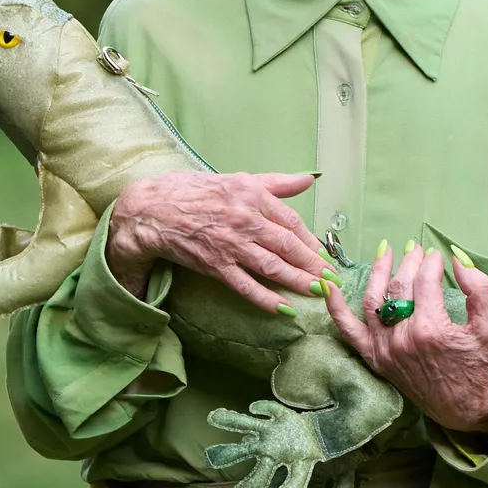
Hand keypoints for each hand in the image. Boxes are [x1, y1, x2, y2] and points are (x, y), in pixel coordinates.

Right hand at [106, 171, 324, 313]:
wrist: (154, 209)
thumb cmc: (196, 192)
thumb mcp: (237, 179)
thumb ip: (275, 183)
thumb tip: (308, 179)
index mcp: (252, 195)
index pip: (292, 222)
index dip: (312, 241)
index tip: (326, 256)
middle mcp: (245, 219)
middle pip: (288, 246)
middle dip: (314, 265)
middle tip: (333, 280)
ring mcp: (231, 245)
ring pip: (273, 267)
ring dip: (299, 282)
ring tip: (318, 293)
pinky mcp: (216, 266)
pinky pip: (247, 286)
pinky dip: (267, 299)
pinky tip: (286, 309)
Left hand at [325, 242, 487, 435]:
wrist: (460, 408)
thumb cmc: (476, 366)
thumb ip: (479, 289)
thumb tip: (457, 259)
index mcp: (431, 328)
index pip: (425, 281)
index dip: (432, 263)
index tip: (438, 257)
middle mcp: (402, 337)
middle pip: (400, 287)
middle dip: (409, 262)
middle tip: (417, 250)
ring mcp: (384, 349)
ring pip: (374, 299)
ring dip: (379, 272)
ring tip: (387, 252)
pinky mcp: (374, 358)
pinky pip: (348, 330)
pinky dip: (336, 308)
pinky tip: (329, 285)